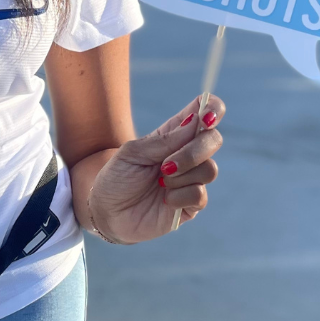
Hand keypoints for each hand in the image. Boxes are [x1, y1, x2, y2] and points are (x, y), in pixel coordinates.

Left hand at [87, 96, 223, 242]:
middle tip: (166, 165)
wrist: (106, 212)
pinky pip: (200, 195)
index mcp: (173, 134)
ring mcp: (191, 179)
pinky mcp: (191, 204)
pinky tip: (165, 199)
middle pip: (213, 140)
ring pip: (210, 169)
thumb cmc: (116, 177)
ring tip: (159, 182)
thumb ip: (165, 140)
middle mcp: (186, 154)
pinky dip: (179, 196)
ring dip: (182, 176)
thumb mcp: (133, 153)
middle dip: (193, 152)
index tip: (207, 118)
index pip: (203, 112)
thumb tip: (197, 121)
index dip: (213, 108)